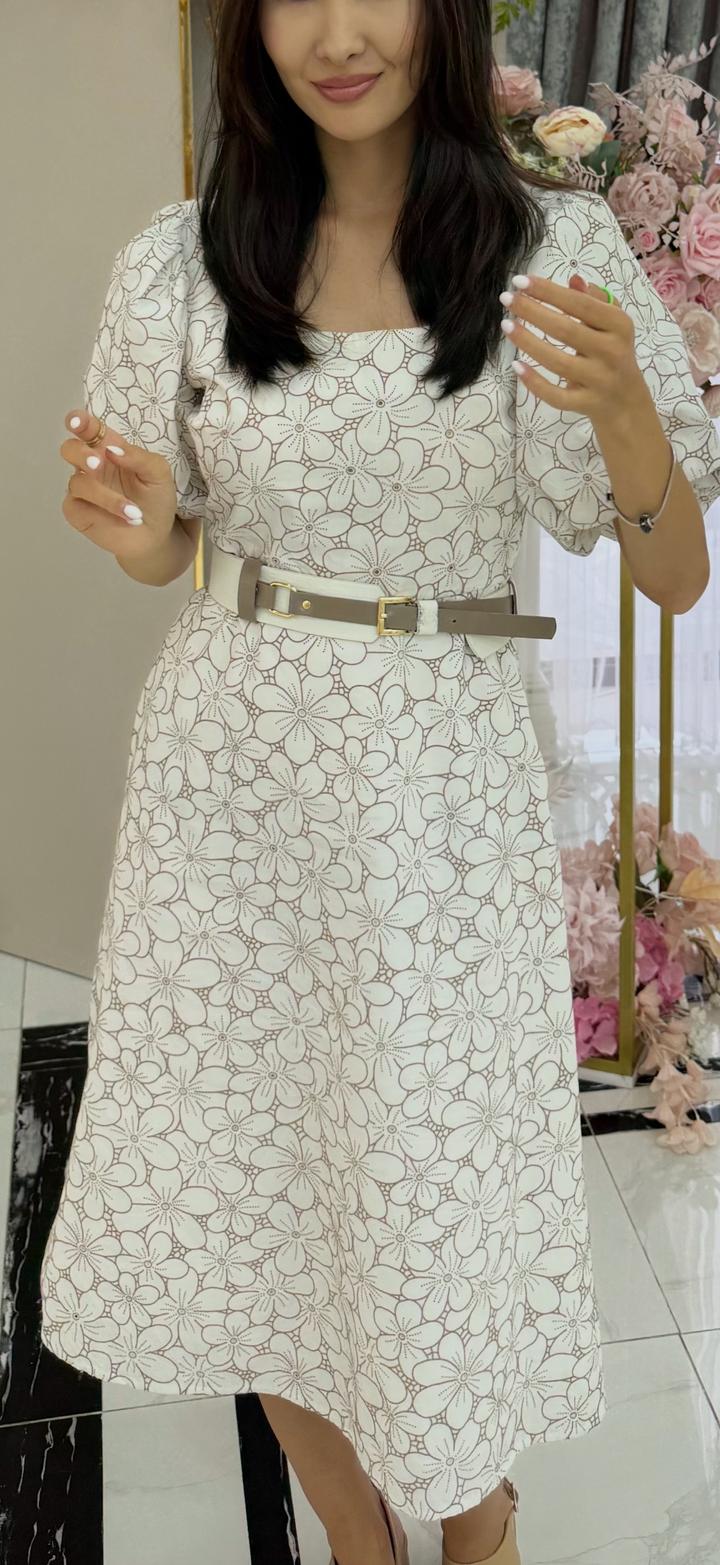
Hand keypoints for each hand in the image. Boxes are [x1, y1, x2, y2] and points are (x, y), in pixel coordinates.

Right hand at [60, 409, 179, 558]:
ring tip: (134, 512)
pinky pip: (78, 503)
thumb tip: (111, 450)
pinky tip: (125, 517)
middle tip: (98, 464)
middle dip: (80, 453)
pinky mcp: (76, 510)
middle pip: (69, 449)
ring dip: (106, 496)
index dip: (79, 421)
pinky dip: (104, 508)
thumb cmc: (156, 499)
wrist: (157, 535)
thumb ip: (138, 456)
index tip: (77, 422)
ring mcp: (81, 488)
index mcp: (108, 448)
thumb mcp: (158, 472)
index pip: (88, 429)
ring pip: (78, 481)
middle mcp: (90, 465)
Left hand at [499, 272, 647, 425]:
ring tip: (506, 326)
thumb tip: (573, 280)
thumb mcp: (612, 323)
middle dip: (532, 312)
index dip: (549, 292)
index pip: (580, 304)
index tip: (520, 281)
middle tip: (507, 299)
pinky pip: (556, 396)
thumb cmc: (613, 352)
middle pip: (565, 330)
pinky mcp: (587, 404)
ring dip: (528, 343)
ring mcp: (599, 380)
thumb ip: (594, 299)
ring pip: (557, 362)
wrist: (627, 401)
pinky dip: (535, 383)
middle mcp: (612, 352)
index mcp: (619, 325)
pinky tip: (516, 366)